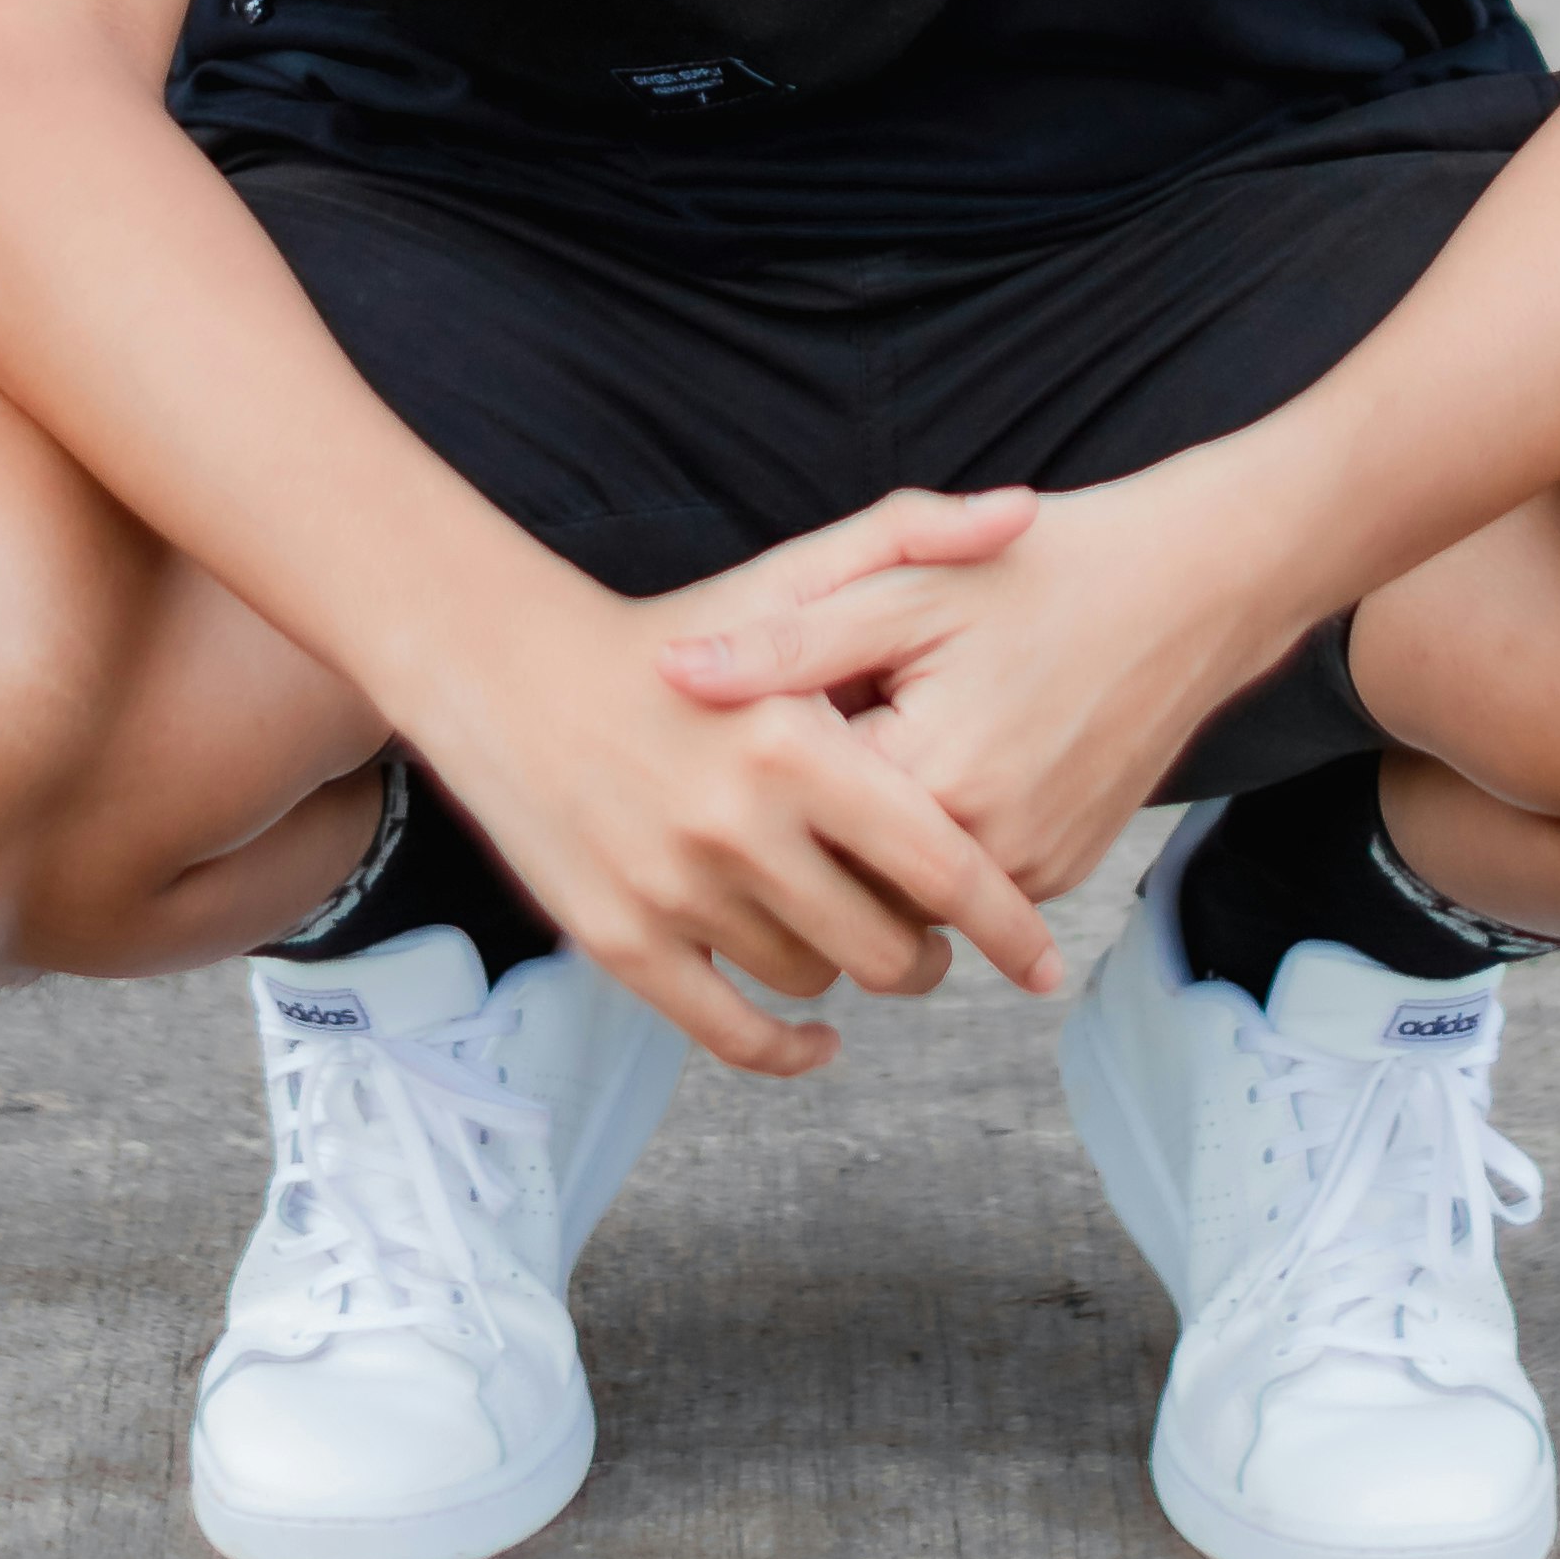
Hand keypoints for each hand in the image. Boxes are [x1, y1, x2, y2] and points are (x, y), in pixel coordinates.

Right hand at [403, 487, 1067, 1078]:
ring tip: (856, 932)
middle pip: (886, 946)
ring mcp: (676, 893)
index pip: (941, 866)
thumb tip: (1025, 510)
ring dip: (849, 972)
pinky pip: (730, 1033)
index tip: (1046, 962)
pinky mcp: (622, 943)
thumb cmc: (679, 627)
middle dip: (929, 954)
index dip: (1007, 924)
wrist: (514, 673)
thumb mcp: (797, 573)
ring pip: (813, 982)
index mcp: (796, 744)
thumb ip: (916, 535)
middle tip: (936, 938)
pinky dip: (785, 1048)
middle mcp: (738, 828)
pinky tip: (817, 1035)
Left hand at [656, 453, 1304, 903]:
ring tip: (873, 736)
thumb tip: (669, 673)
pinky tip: (941, 748)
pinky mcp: (1061, 872)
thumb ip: (786, 640)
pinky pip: (965, 882)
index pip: (791, 823)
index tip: (742, 726)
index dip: (758, 768)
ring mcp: (1033, 873)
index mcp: (928, 779)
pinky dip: (934, 836)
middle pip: (842, 876)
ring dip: (870, 836)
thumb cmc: (1042, 571)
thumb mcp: (903, 584)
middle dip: (808, 822)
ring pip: (902, 890)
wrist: (1192, 589)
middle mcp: (985, 851)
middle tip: (800, 740)